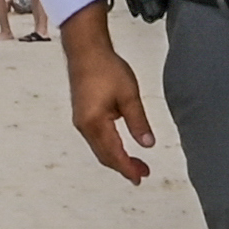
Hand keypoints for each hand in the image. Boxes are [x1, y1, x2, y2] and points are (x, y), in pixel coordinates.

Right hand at [61, 12, 154, 182]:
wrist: (85, 51)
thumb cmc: (106, 68)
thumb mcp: (129, 95)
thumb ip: (138, 122)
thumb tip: (148, 144)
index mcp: (95, 123)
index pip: (114, 153)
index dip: (128, 168)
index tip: (140, 177)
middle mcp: (84, 126)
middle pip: (104, 156)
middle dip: (123, 167)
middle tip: (142, 173)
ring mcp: (81, 122)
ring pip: (99, 149)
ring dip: (116, 158)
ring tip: (136, 164)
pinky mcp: (81, 116)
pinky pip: (96, 140)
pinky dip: (109, 148)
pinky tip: (120, 147)